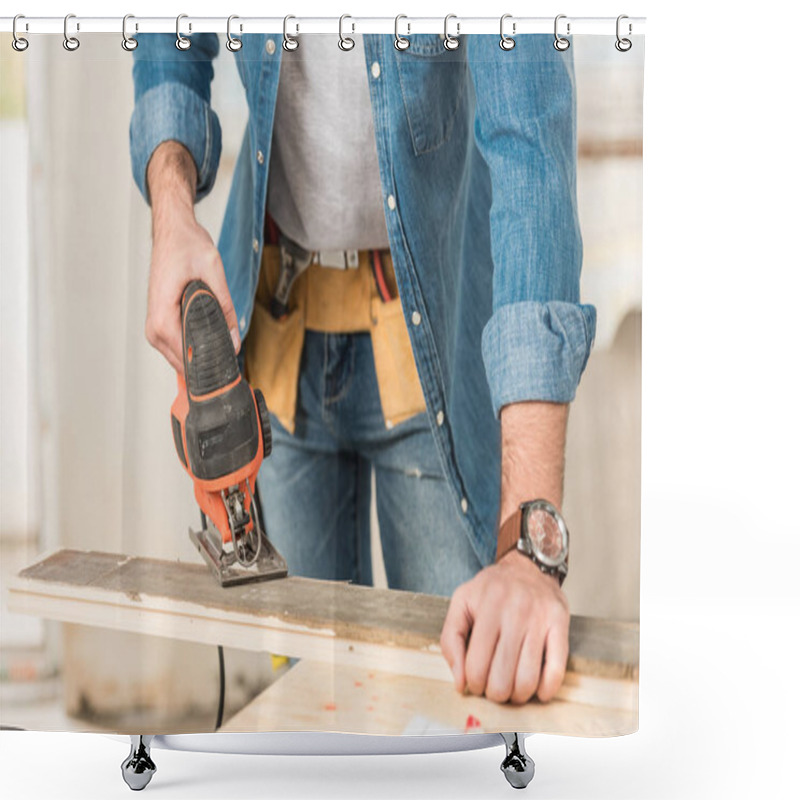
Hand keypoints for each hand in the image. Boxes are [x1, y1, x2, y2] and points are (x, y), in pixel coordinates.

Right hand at [144, 141, 239, 373]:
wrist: (173, 232)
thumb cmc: (187, 247)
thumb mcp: (213, 273)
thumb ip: (225, 308)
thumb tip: (233, 340)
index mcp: (162, 317)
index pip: (185, 358)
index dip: (207, 370)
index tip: (226, 379)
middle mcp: (155, 328)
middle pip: (182, 365)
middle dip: (206, 370)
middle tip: (232, 374)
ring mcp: (156, 329)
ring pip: (180, 360)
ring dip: (201, 363)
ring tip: (225, 363)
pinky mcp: (162, 327)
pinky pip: (179, 349)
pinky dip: (195, 353)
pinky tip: (213, 351)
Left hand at [440, 550, 568, 703]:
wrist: (528, 567)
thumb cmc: (492, 589)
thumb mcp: (461, 602)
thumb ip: (450, 640)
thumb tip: (459, 682)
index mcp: (488, 607)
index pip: (476, 666)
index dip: (473, 684)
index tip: (475, 682)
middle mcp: (515, 612)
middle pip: (502, 678)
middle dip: (495, 693)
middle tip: (493, 688)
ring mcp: (540, 619)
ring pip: (528, 679)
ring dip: (518, 695)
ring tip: (512, 689)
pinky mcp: (560, 625)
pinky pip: (556, 669)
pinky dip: (546, 690)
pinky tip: (537, 690)